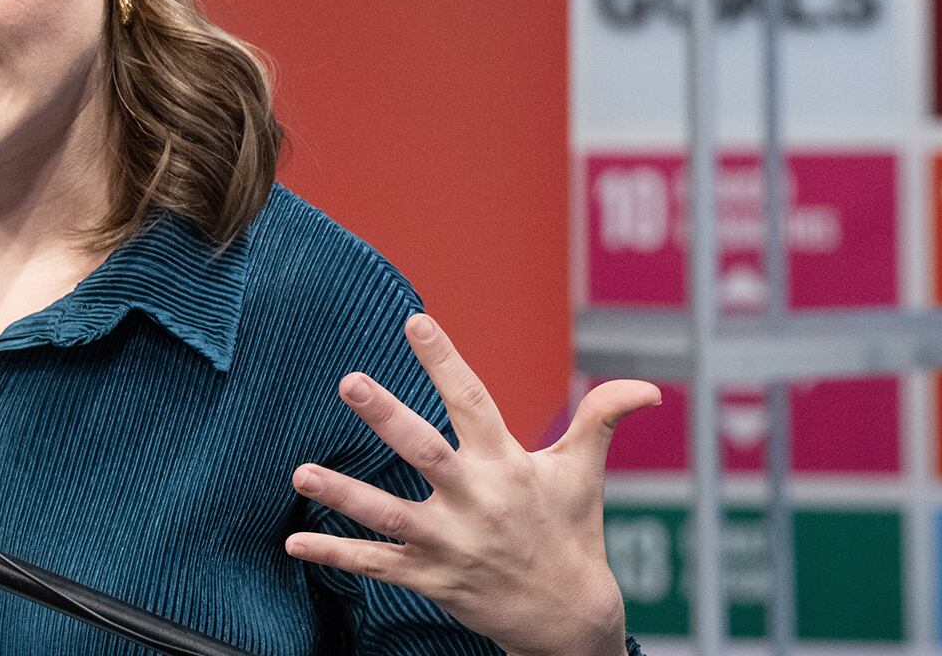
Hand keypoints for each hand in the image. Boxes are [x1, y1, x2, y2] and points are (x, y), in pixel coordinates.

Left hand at [283, 313, 658, 655]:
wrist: (570, 621)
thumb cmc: (570, 532)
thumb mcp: (584, 474)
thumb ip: (601, 419)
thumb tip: (648, 387)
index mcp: (508, 466)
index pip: (474, 401)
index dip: (445, 360)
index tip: (413, 319)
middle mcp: (477, 501)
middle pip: (425, 452)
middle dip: (387, 417)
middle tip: (349, 382)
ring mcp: (451, 542)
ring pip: (389, 514)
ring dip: (344, 493)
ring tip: (300, 471)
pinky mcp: (432, 578)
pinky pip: (376, 565)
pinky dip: (335, 554)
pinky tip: (294, 540)